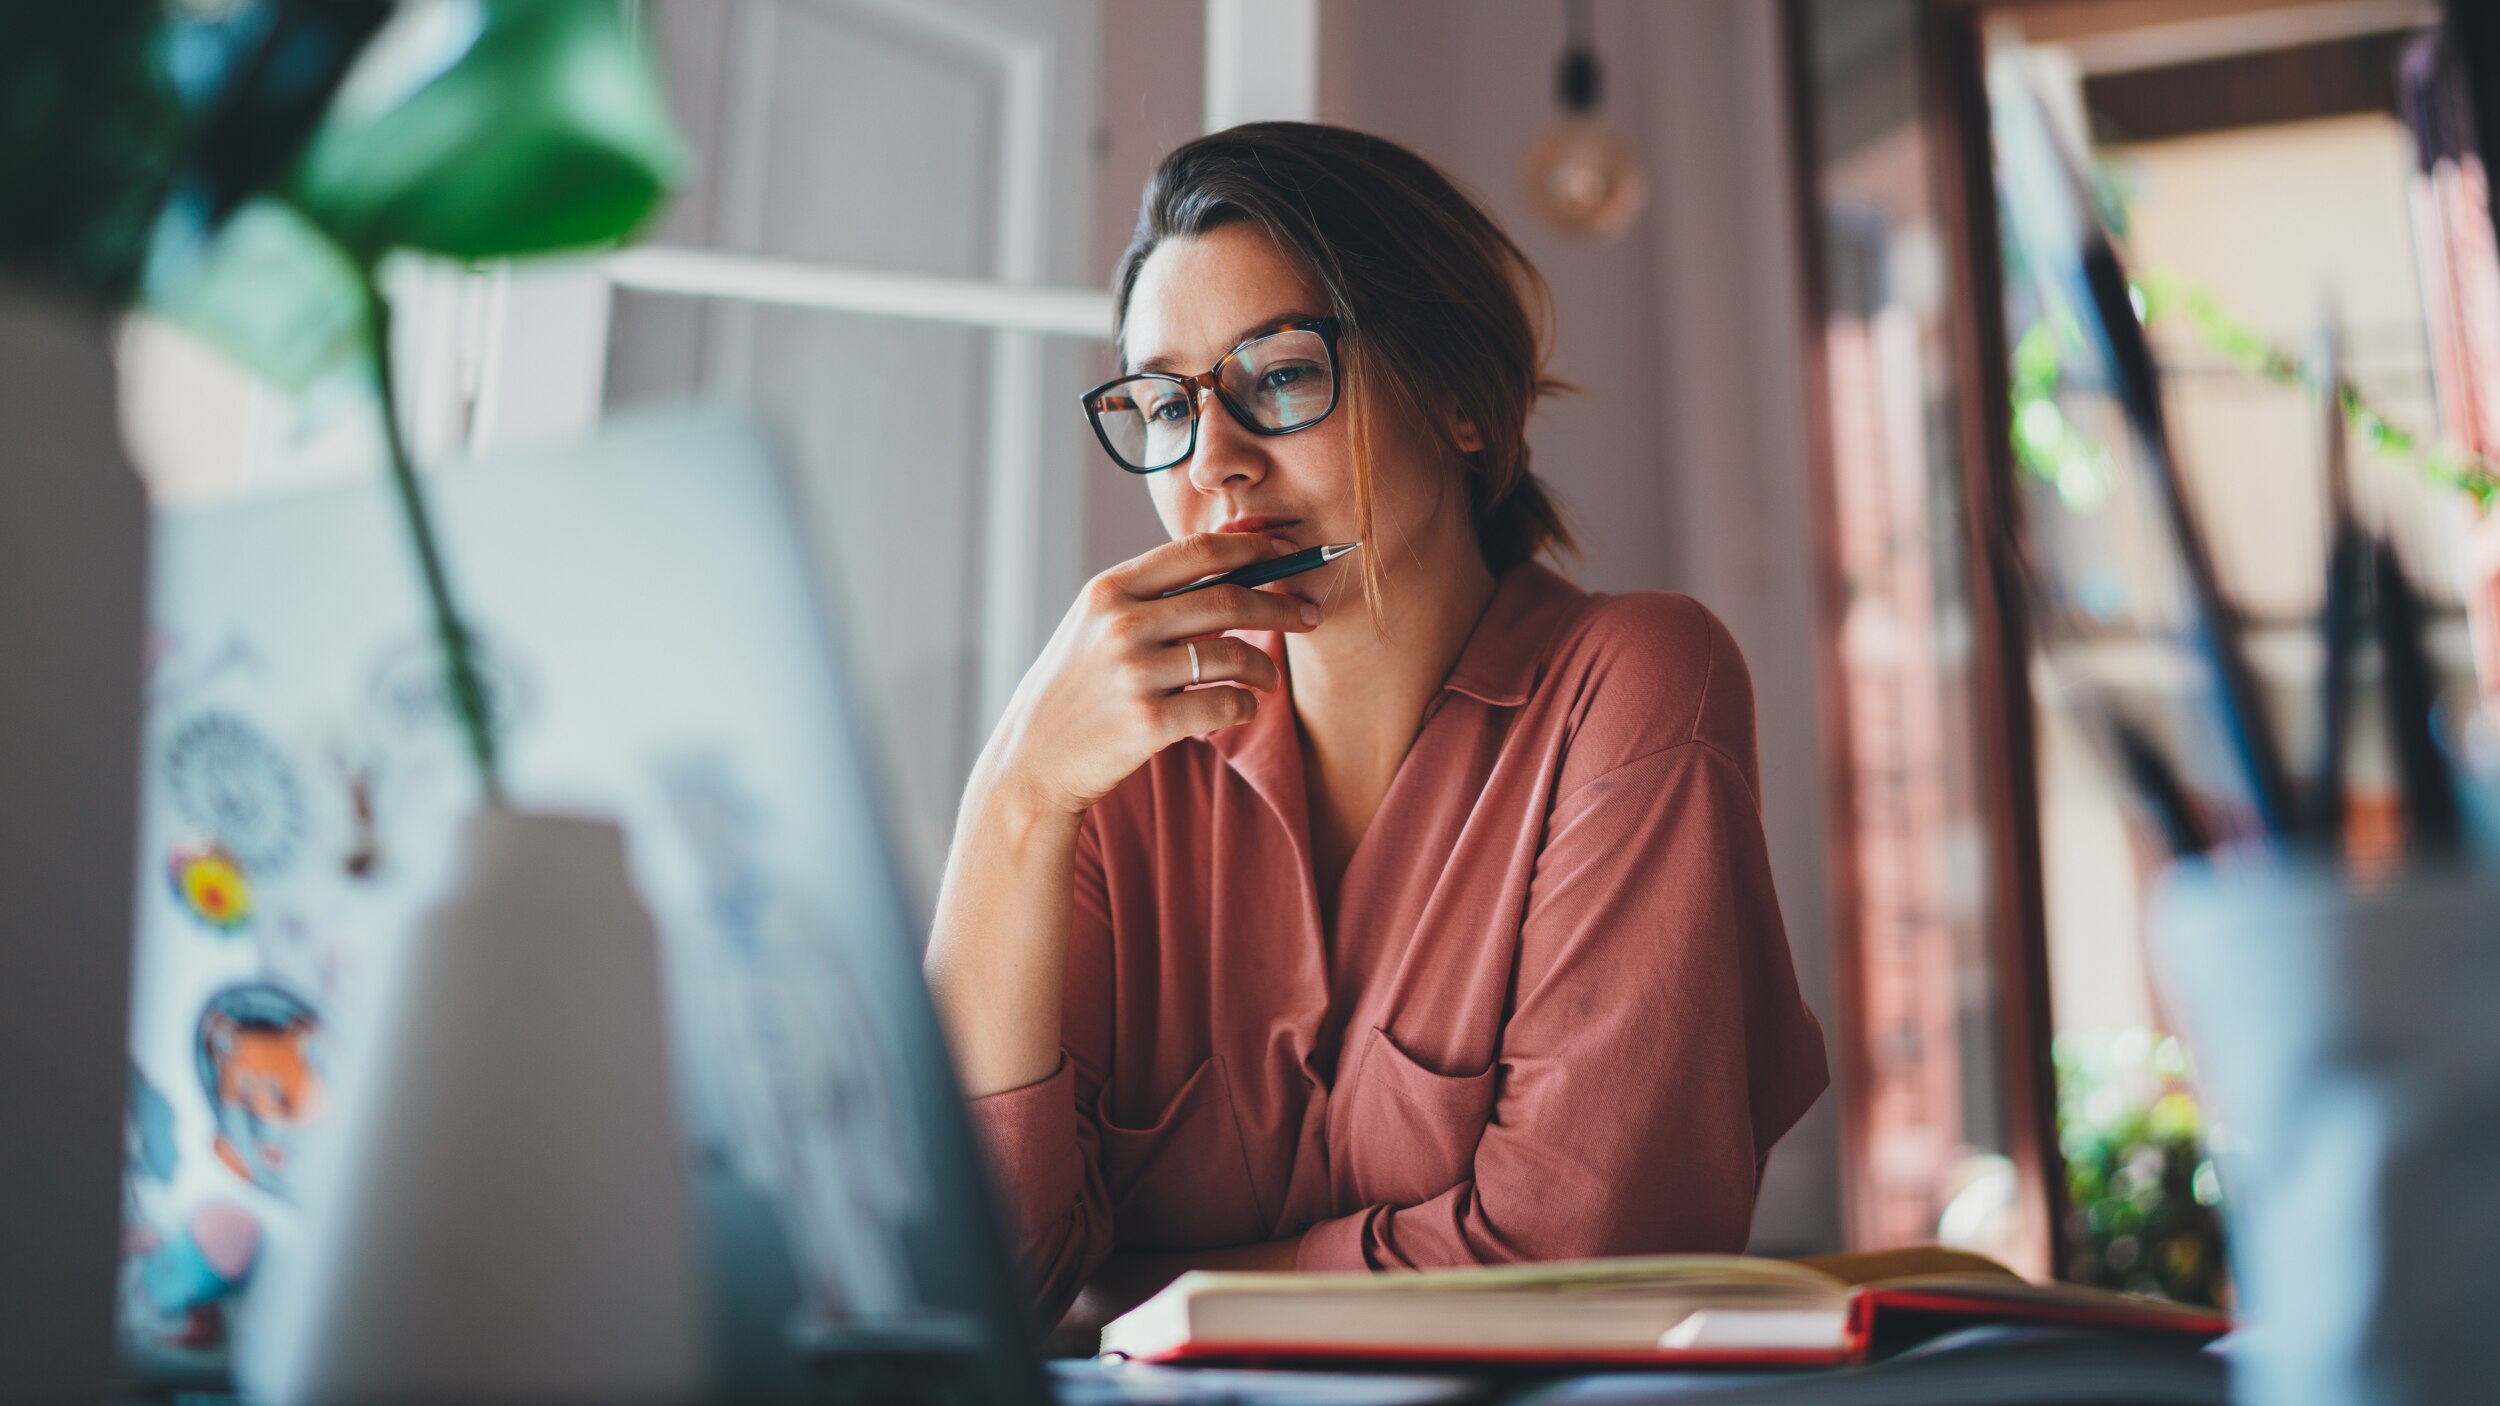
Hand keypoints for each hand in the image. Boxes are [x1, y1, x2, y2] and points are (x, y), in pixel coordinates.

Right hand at [979, 533, 1319, 817]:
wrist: (1032, 761)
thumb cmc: (1076, 689)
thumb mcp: (1095, 626)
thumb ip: (1151, 594)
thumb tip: (1229, 557)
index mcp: (1109, 590)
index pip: (1197, 551)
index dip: (1252, 546)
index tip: (1288, 550)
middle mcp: (1121, 624)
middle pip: (1228, 599)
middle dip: (1281, 606)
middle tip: (1308, 615)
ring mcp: (1134, 673)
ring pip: (1235, 655)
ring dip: (1266, 667)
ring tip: (1269, 678)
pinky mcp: (1148, 722)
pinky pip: (1226, 705)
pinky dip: (1246, 706)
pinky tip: (1241, 708)